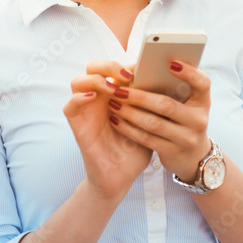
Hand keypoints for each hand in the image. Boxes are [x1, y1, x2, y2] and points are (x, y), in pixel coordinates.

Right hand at [63, 61, 151, 200]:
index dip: (127, 63)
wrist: (122, 178)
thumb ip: (153, 103)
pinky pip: (70, 106)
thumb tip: (173, 82)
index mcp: (115, 95)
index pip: (114, 68)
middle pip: (93, 68)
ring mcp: (86, 112)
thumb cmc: (136, 149)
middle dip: (108, 65)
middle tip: (127, 74)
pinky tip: (95, 99)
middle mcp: (98, 100)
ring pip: (78, 82)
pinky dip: (79, 98)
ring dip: (95, 79)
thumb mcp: (149, 122)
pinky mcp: (78, 126)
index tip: (144, 67)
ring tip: (112, 88)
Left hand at [106, 59, 211, 180]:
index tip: (170, 63)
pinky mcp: (173, 152)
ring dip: (130, 113)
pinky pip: (147, 139)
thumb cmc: (183, 119)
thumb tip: (142, 69)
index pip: (202, 83)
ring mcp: (187, 138)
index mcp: (202, 101)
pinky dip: (129, 129)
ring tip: (113, 103)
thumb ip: (173, 88)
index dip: (189, 73)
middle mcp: (199, 119)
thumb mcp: (186, 104)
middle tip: (118, 89)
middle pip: (167, 105)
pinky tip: (116, 120)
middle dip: (139, 97)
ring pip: (154, 124)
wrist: (193, 155)